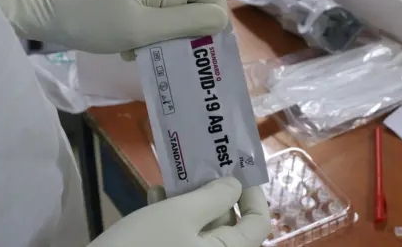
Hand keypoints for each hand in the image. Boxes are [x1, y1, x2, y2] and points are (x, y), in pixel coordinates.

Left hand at [0, 0, 227, 53]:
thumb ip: (186, 23)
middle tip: (167, 55)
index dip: (213, 25)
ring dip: (165, 43)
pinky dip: (149, 41)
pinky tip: (130, 49)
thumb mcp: (144, 28)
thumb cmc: (98, 22)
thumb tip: (222, 21)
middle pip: (197, 12)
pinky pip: (159, 26)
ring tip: (142, 52)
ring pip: (178, 23)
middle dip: (187, 37)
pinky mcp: (139, 7)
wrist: (55, 16)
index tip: (198, 51)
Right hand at [88, 177, 270, 246]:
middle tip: (199, 164)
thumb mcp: (180, 214)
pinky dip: (171, 214)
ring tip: (173, 176)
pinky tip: (153, 194)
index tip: (237, 169)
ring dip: (188, 199)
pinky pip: (180, 234)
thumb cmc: (144, 244)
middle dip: (213, 191)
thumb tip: (235, 185)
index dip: (252, 194)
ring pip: (200, 225)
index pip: (257, 224)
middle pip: (227, 222)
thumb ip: (213, 197)